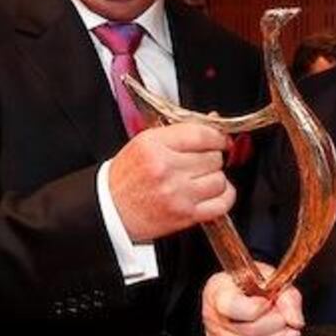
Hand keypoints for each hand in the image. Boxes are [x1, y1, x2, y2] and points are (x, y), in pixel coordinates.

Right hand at [109, 122, 234, 240]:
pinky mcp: (185, 215)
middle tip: (201, 162)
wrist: (111, 211)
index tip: (220, 140)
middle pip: (213, 157)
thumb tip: (213, 121)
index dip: (217, 136)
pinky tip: (213, 193)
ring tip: (201, 179)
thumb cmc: (126, 178)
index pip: (202, 134)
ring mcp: (177, 193)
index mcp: (154, 145)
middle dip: (212, 158)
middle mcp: (166, 168)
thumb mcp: (145, 143)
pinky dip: (224, 197)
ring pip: (220, 179)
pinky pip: (222, 202)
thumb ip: (179, 131)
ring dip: (215, 178)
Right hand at [202, 264, 303, 335]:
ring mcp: (217, 335)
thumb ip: (287, 297)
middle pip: (244, 330)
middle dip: (274, 328)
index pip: (234, 306)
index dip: (257, 308)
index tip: (271, 302)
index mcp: (219, 290)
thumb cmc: (252, 282)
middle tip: (289, 322)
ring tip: (289, 335)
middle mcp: (213, 315)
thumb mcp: (272, 278)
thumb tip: (295, 320)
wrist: (243, 290)